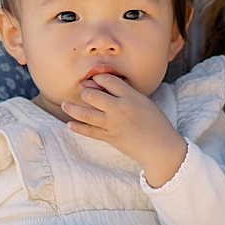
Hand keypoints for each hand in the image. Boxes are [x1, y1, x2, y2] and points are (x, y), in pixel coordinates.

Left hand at [59, 73, 189, 186]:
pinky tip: (69, 124)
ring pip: (87, 114)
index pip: (109, 80)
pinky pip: (89, 132)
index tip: (94, 79)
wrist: (160, 147)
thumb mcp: (144, 102)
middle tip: (83, 92)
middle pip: (93, 96)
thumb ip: (126, 94)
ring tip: (64, 105)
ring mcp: (113, 124)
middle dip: (86, 92)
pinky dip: (78, 128)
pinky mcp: (110, 138)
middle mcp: (120, 108)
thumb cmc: (155, 122)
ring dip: (72, 109)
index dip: (98, 78)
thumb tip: (105, 88)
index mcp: (131, 96)